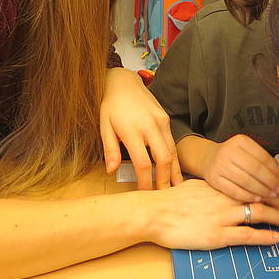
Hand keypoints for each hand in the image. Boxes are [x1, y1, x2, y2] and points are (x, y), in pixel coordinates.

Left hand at [100, 68, 182, 189]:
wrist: (123, 82)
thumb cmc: (111, 106)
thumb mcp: (104, 126)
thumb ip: (110, 149)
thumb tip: (112, 171)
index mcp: (132, 130)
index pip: (143, 163)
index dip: (145, 182)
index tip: (145, 195)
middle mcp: (150, 126)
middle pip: (164, 159)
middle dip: (165, 180)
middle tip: (164, 196)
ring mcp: (161, 121)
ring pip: (172, 151)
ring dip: (174, 171)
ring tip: (174, 187)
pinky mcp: (166, 118)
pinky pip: (172, 142)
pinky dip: (174, 158)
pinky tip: (173, 169)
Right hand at [144, 179, 278, 249]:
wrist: (155, 213)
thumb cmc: (170, 201)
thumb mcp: (195, 186)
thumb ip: (211, 189)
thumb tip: (221, 190)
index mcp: (220, 185)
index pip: (252, 183)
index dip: (268, 189)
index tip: (277, 193)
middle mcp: (226, 198)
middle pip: (261, 196)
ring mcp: (223, 216)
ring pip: (260, 214)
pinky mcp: (219, 235)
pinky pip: (249, 235)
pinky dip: (266, 236)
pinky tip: (276, 238)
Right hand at [200, 134, 278, 210]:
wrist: (208, 158)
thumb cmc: (232, 155)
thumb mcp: (246, 150)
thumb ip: (262, 160)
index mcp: (240, 141)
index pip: (263, 157)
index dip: (275, 171)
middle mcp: (229, 151)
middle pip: (255, 169)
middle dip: (270, 182)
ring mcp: (220, 165)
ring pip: (246, 181)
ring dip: (261, 191)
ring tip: (270, 195)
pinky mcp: (214, 179)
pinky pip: (235, 191)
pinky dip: (248, 196)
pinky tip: (256, 198)